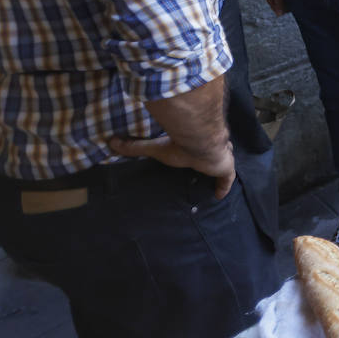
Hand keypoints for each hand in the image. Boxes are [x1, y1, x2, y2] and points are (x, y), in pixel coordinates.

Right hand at [111, 134, 236, 199]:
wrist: (200, 141)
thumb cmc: (178, 143)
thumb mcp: (155, 147)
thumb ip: (135, 146)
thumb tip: (111, 141)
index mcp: (197, 141)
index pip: (200, 143)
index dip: (199, 148)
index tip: (196, 153)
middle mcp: (211, 146)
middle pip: (215, 150)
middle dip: (213, 155)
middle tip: (207, 164)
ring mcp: (221, 156)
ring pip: (223, 161)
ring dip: (219, 167)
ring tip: (213, 178)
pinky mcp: (226, 168)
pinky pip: (227, 179)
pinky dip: (224, 187)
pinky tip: (219, 196)